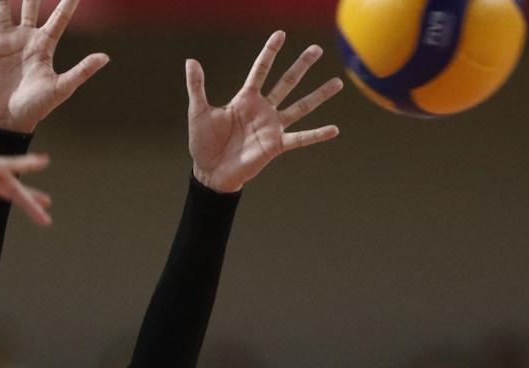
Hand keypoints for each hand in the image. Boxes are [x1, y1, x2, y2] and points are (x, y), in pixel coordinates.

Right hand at [0, 0, 108, 133]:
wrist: (8, 119)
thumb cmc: (37, 106)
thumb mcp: (62, 88)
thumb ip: (82, 71)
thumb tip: (105, 57)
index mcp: (44, 45)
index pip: (59, 17)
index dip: (68, 1)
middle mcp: (26, 37)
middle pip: (31, 4)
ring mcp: (6, 40)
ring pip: (4, 8)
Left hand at [186, 31, 343, 193]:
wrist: (210, 172)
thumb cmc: (203, 143)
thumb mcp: (199, 111)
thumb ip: (197, 86)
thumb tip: (190, 61)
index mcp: (245, 99)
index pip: (261, 70)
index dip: (270, 52)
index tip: (280, 34)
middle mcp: (263, 109)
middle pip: (286, 82)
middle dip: (301, 65)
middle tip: (317, 48)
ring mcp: (272, 127)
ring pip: (301, 107)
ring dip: (319, 95)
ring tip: (338, 83)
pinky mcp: (276, 146)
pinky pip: (300, 138)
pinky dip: (317, 135)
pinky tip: (334, 129)